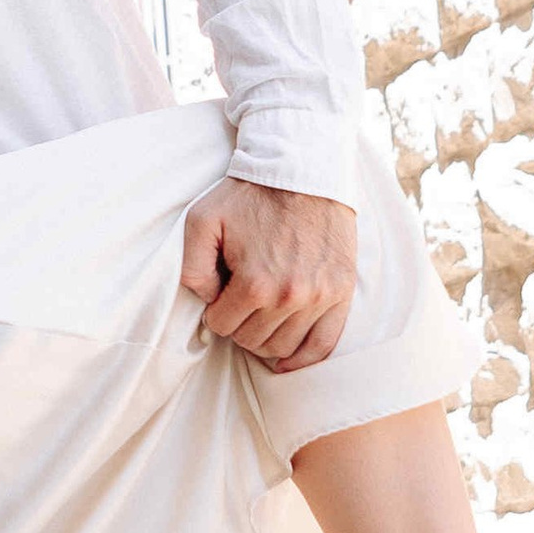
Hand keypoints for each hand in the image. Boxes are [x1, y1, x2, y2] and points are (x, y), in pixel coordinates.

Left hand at [179, 179, 357, 369]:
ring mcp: (321, 297)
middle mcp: (291, 297)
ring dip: (265, 339)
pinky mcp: (342, 292)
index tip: (221, 293)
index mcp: (255, 284)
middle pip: (252, 340)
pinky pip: (323, 345)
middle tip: (240, 302)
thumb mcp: (202, 221)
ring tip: (260, 317)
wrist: (303, 172)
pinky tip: (286, 360)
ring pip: (283, 347)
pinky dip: (302, 359)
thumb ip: (191, 267)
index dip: (216, 311)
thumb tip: (206, 302)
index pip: (222, 326)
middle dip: (239, 325)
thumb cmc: (249, 195)